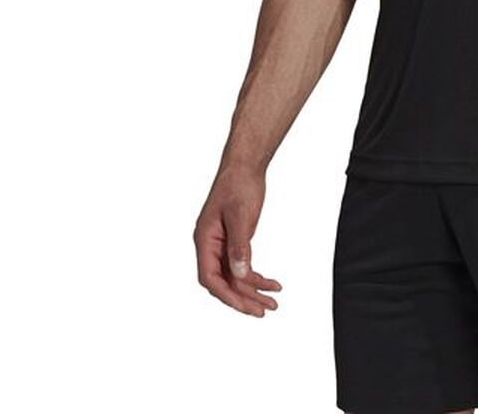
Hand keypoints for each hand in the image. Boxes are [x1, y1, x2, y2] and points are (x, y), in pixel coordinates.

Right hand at [194, 163, 282, 314]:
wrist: (245, 165)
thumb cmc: (239, 184)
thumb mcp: (240, 215)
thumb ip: (239, 246)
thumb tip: (240, 275)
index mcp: (204, 239)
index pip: (210, 278)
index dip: (227, 295)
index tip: (246, 306)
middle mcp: (210, 245)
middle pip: (223, 282)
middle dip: (242, 298)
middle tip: (263, 311)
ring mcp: (222, 244)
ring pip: (235, 276)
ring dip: (253, 290)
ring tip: (273, 303)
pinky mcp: (234, 240)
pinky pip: (242, 266)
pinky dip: (256, 276)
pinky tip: (272, 283)